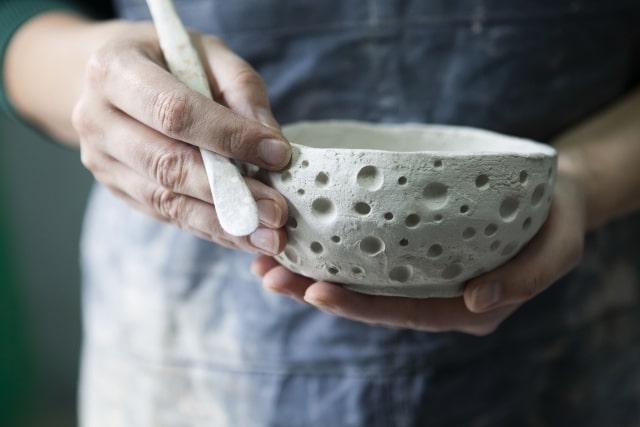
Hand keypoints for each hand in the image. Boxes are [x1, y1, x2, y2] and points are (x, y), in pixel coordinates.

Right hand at [72, 21, 289, 253]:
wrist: (117, 77)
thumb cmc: (170, 59)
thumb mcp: (209, 54)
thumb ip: (242, 91)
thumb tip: (273, 144)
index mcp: (115, 70)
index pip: (175, 112)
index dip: (229, 137)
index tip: (277, 154)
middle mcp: (97, 118)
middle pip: (167, 164)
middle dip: (229, 192)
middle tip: (276, 211)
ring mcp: (101, 160)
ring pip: (166, 200)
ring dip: (223, 222)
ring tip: (268, 236)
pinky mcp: (117, 188)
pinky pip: (167, 214)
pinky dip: (211, 228)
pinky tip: (245, 235)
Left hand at [252, 158, 585, 334]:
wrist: (554, 193)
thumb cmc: (557, 217)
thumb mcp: (560, 246)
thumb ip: (527, 277)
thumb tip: (476, 301)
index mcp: (466, 305)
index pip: (405, 312)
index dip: (359, 306)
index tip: (315, 292)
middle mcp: (436, 293)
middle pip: (370, 300)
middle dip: (316, 290)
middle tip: (270, 276)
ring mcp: (421, 271)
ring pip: (361, 277)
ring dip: (312, 269)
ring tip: (267, 259)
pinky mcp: (411, 245)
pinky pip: (368, 252)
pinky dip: (333, 245)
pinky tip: (301, 233)